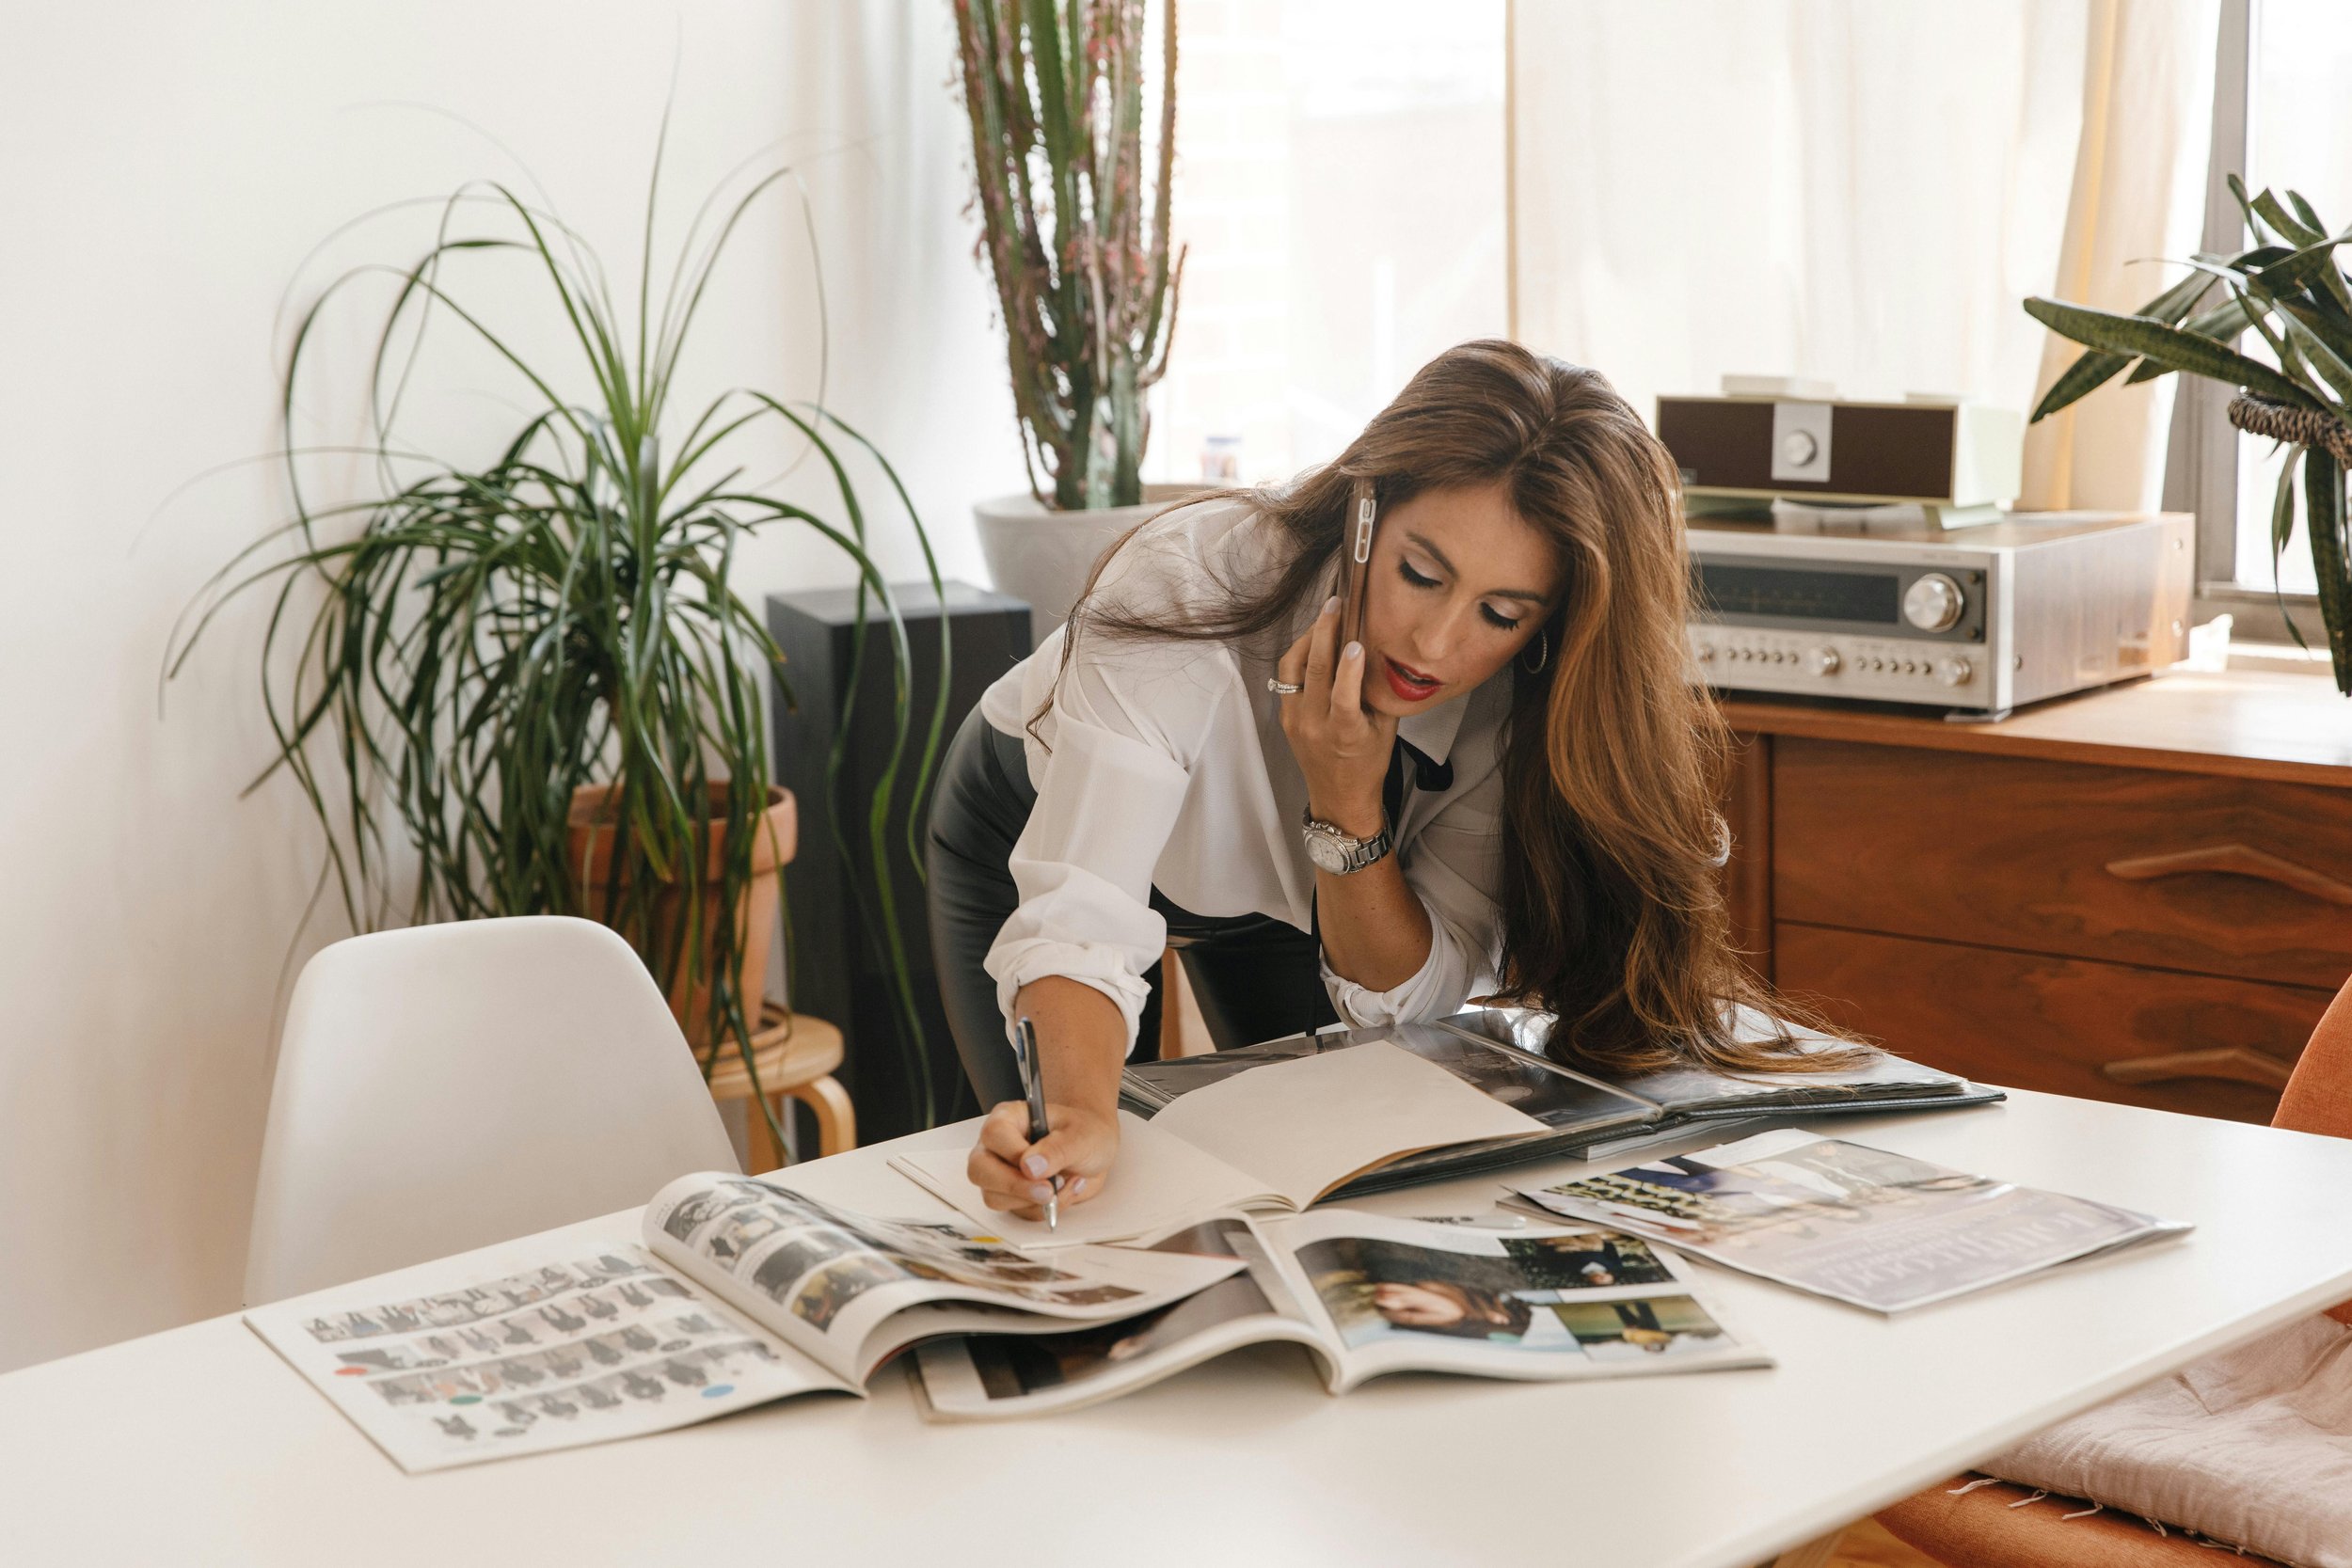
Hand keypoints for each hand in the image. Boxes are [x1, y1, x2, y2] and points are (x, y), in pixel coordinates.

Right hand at [967, 1099, 1119, 1221]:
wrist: (1094, 1152)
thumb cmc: (1084, 1133)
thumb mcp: (1081, 1135)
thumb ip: (1057, 1149)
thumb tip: (1030, 1166)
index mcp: (1009, 1118)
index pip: (994, 1135)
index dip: (1014, 1154)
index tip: (1040, 1167)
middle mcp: (997, 1146)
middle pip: (979, 1170)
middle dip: (1015, 1186)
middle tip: (1048, 1191)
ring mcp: (1000, 1173)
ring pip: (994, 1197)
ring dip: (1034, 1200)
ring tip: (1065, 1183)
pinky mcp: (1011, 1197)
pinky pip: (1018, 1213)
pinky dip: (1044, 1210)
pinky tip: (1063, 1191)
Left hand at [1276, 595, 1397, 837]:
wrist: (1340, 797)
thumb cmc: (1369, 762)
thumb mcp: (1384, 729)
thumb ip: (1378, 692)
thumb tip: (1374, 648)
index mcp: (1345, 733)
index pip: (1342, 695)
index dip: (1348, 667)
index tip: (1356, 641)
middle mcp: (1314, 726)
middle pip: (1314, 672)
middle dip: (1323, 633)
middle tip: (1335, 603)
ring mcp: (1295, 720)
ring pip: (1292, 669)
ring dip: (1307, 638)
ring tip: (1324, 617)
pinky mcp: (1285, 717)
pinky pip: (1287, 678)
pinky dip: (1300, 655)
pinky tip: (1314, 640)